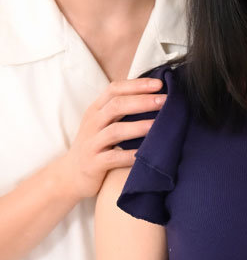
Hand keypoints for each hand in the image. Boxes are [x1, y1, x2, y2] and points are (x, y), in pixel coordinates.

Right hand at [60, 78, 166, 199]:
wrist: (70, 175)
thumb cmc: (95, 145)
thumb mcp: (102, 123)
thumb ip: (121, 109)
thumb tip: (154, 96)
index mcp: (96, 109)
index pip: (114, 89)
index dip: (137, 85)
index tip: (159, 84)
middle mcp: (92, 123)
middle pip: (117, 106)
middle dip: (142, 101)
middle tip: (164, 101)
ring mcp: (92, 143)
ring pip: (115, 131)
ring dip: (139, 126)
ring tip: (158, 125)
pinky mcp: (94, 164)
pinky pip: (114, 158)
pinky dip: (130, 155)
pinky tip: (145, 153)